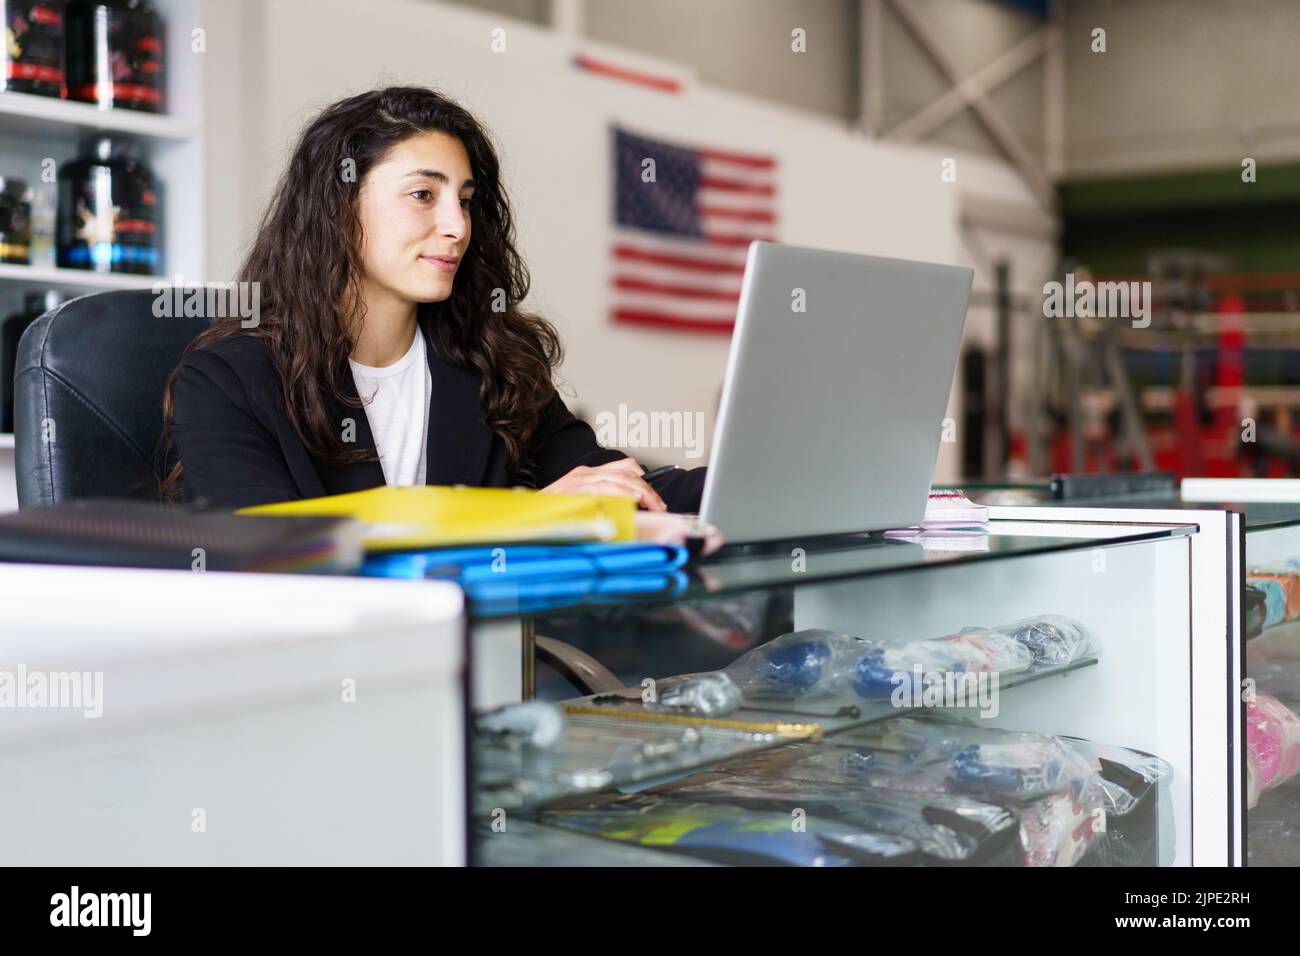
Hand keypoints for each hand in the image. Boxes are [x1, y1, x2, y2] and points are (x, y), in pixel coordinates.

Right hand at [539, 457, 668, 510]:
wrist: (525, 515)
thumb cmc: (553, 514)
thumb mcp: (580, 504)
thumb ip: (602, 502)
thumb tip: (629, 509)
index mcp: (588, 473)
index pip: (626, 467)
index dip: (644, 480)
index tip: (655, 498)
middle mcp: (585, 472)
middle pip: (628, 472)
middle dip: (649, 489)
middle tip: (659, 506)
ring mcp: (580, 480)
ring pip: (620, 479)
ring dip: (641, 493)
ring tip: (652, 506)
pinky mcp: (575, 489)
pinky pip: (605, 488)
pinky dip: (622, 493)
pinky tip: (633, 502)